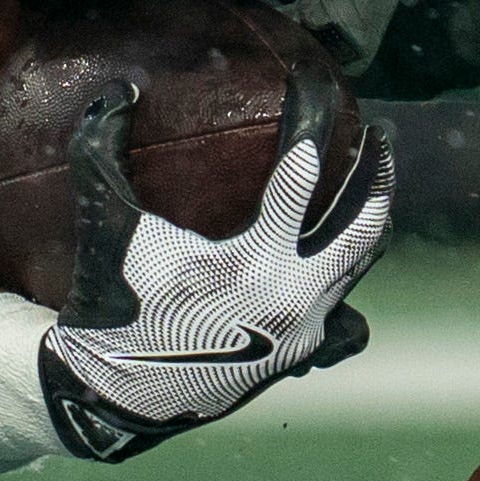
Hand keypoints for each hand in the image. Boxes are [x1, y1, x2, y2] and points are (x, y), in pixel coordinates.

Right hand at [37, 58, 396, 463]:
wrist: (116, 396)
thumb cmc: (109, 303)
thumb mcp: (102, 225)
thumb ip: (100, 150)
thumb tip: (121, 88)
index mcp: (252, 264)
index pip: (298, 180)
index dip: (309, 123)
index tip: (313, 85)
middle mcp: (293, 299)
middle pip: (363, 224)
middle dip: (378, 172)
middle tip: (379, 133)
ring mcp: (305, 331)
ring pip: (361, 266)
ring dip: (372, 221)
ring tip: (375, 183)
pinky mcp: (303, 356)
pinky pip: (349, 317)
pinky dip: (349, 286)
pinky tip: (342, 262)